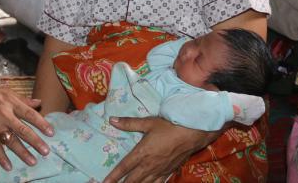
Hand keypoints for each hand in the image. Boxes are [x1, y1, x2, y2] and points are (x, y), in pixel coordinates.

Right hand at [0, 85, 53, 170]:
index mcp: (10, 102)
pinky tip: (8, 166)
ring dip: (22, 153)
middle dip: (36, 142)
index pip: (30, 114)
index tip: (51, 133)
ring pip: (11, 142)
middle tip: (46, 151)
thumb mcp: (5, 92)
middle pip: (23, 130)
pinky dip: (2, 158)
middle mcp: (4, 114)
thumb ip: (23, 99)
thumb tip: (39, 103)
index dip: (41, 124)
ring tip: (33, 161)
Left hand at [103, 116, 220, 182]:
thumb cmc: (169, 126)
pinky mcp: (169, 171)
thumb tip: (112, 120)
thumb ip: (129, 123)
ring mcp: (160, 170)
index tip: (105, 182)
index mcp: (141, 153)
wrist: (192, 133)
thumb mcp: (148, 123)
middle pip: (132, 180)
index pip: (123, 167)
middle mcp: (149, 165)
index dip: (113, 176)